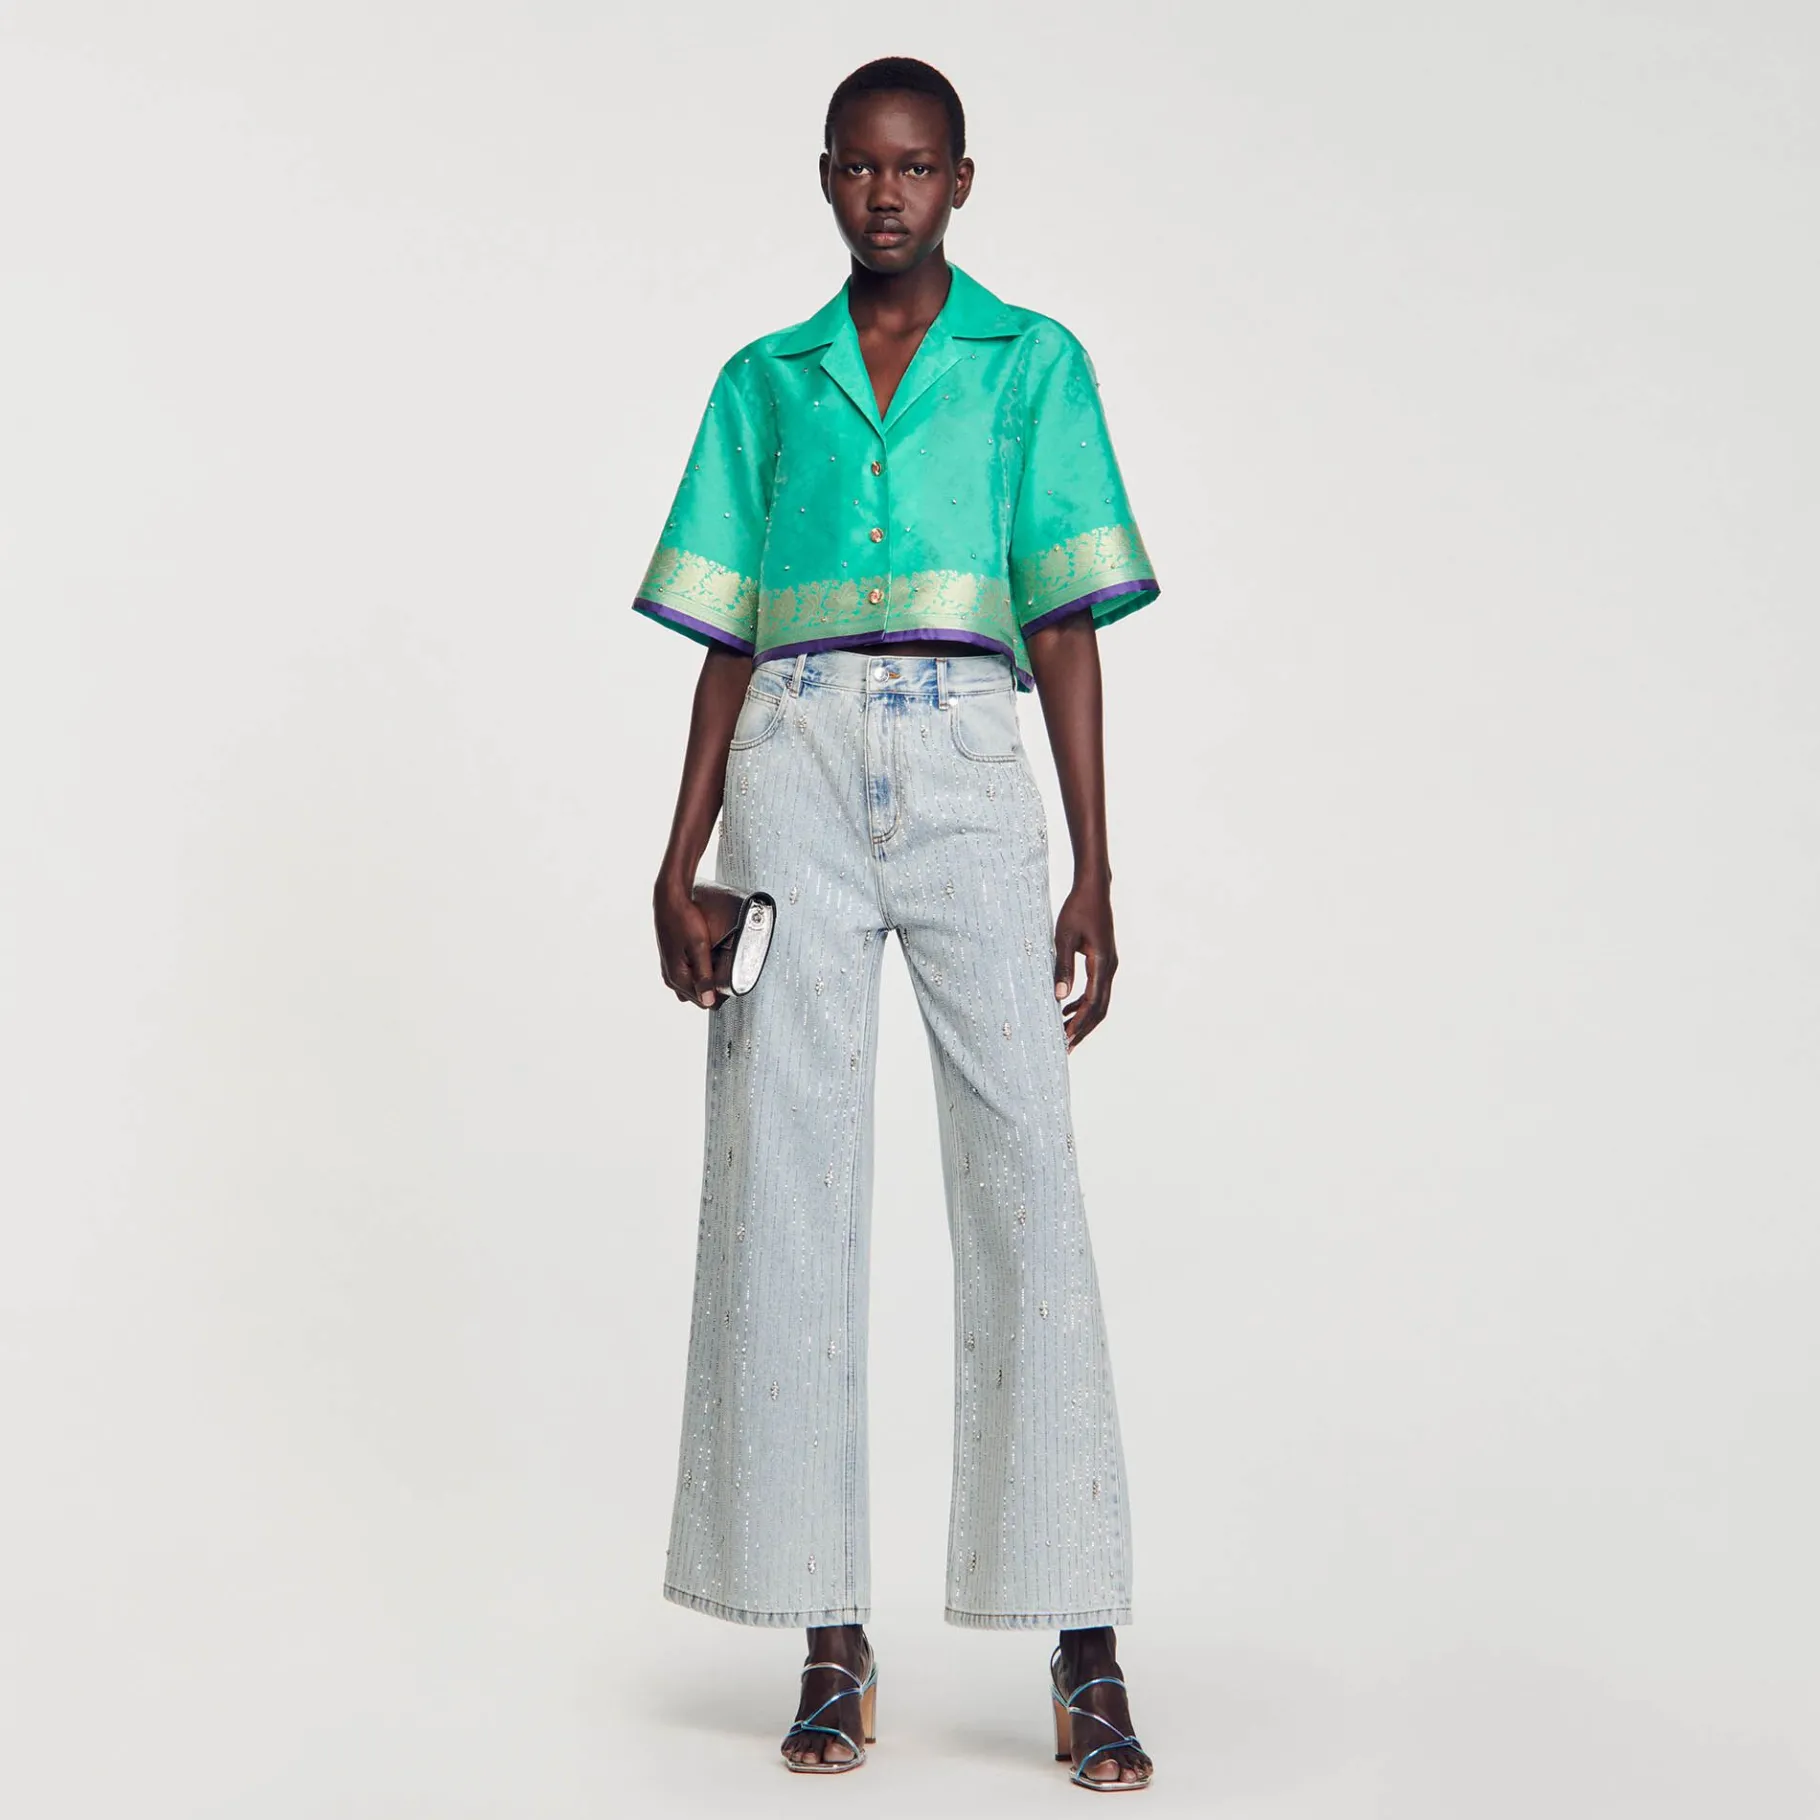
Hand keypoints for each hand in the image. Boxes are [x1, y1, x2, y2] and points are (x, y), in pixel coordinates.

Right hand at [654, 872, 720, 1008]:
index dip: (720, 995)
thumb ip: (704, 975)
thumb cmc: (683, 919)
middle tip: (725, 970)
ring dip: (706, 980)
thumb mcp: (699, 947)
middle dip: (713, 988)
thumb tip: (708, 1001)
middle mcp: (671, 978)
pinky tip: (707, 959)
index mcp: (677, 977)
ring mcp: (670, 969)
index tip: (730, 980)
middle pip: (698, 996)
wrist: (669, 900)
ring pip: (692, 986)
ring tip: (717, 963)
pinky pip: (688, 975)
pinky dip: (698, 972)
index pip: (703, 1002)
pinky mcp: (671, 961)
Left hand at [1053, 879, 1116, 1050]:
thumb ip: (1062, 966)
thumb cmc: (1077, 909)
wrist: (1094, 889)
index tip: (1065, 1039)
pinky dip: (1084, 1003)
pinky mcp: (1104, 961)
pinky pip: (1097, 990)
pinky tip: (1067, 1009)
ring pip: (1100, 1002)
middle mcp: (1110, 967)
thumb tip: (1059, 997)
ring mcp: (1109, 965)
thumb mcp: (1063, 936)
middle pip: (1100, 1009)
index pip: (1092, 1003)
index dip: (1079, 1024)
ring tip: (1064, 1033)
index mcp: (1102, 963)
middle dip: (1083, 1029)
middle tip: (1065, 1047)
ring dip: (1084, 1018)